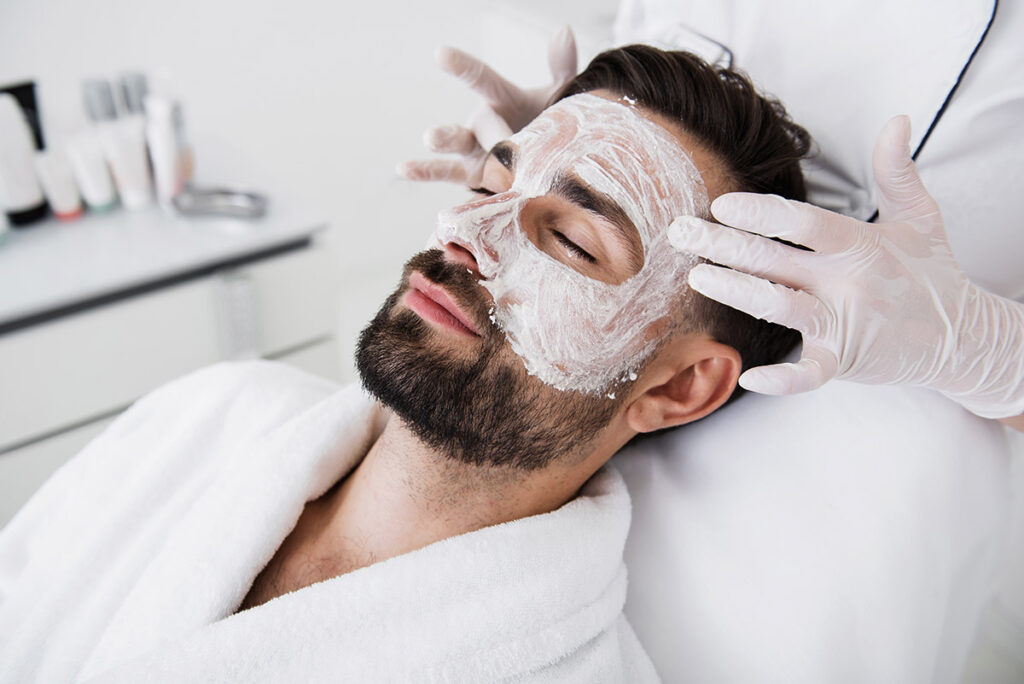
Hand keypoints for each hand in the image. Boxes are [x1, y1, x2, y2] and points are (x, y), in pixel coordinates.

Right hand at [396, 26, 576, 184]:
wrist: (546, 161)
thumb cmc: (550, 124)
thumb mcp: (560, 94)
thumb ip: (561, 65)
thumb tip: (563, 31)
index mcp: (502, 99)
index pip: (481, 78)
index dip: (462, 67)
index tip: (440, 54)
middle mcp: (483, 120)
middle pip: (482, 122)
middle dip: (494, 133)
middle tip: (505, 142)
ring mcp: (473, 146)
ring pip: (455, 141)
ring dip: (443, 139)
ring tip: (430, 138)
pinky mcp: (469, 173)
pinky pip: (445, 172)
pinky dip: (424, 171)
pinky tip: (403, 168)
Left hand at [668, 115, 1023, 418]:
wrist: (960, 337)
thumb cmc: (931, 274)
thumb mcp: (920, 216)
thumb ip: (897, 171)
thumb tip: (897, 120)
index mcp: (860, 244)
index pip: (802, 222)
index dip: (761, 213)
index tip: (720, 205)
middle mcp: (847, 283)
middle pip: (774, 260)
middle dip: (723, 245)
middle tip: (679, 233)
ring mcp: (844, 324)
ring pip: (778, 307)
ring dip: (734, 292)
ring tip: (696, 277)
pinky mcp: (843, 361)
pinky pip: (809, 374)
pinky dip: (783, 380)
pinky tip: (749, 376)